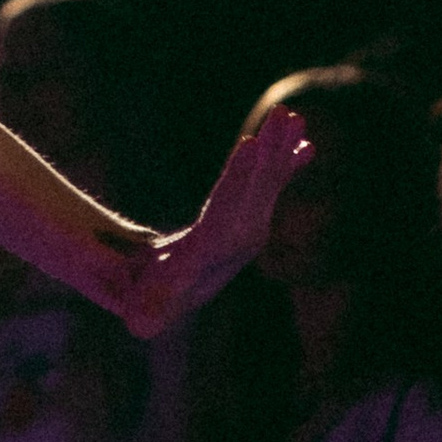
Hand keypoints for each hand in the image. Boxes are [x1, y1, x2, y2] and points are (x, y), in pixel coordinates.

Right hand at [113, 104, 312, 337]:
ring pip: (266, 185)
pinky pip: (269, 189)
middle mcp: (236, 245)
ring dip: (280, 150)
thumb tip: (139, 326)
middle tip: (284, 115)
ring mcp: (245, 231)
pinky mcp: (244, 218)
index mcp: (208, 257)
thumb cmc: (137, 291)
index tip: (251, 146)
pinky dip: (286, 166)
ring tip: (295, 116)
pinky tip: (308, 146)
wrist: (157, 299)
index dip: (238, 180)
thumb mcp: (132, 297)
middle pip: (256, 194)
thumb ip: (140, 307)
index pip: (227, 212)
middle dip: (270, 155)